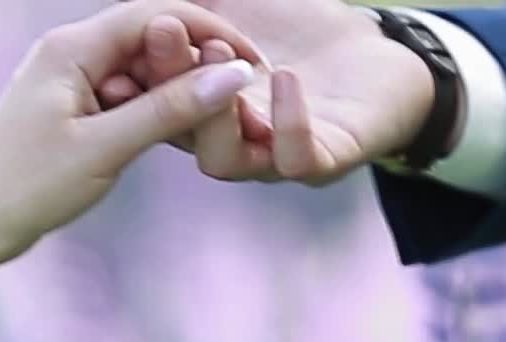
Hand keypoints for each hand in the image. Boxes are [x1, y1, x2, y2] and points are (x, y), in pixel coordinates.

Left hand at [0, 0, 269, 266]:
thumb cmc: (24, 187)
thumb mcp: (103, 150)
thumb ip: (168, 111)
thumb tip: (231, 78)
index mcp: (74, 48)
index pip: (158, 16)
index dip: (211, 35)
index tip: (252, 65)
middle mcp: (69, 53)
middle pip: (150, 40)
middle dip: (197, 64)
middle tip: (241, 100)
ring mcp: (66, 82)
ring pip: (138, 73)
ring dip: (175, 93)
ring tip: (212, 125)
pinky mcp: (65, 112)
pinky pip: (120, 100)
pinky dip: (149, 113)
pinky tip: (172, 138)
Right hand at [96, 3, 436, 184]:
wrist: (379, 59)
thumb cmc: (304, 31)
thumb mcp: (241, 3)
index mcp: (202, 107)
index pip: (157, 98)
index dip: (135, 74)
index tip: (125, 37)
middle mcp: (227, 140)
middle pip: (180, 128)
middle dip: (166, 82)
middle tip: (162, 31)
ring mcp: (270, 157)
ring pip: (224, 159)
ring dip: (214, 114)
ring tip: (218, 54)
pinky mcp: (321, 162)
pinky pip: (295, 157)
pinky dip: (287, 122)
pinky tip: (283, 78)